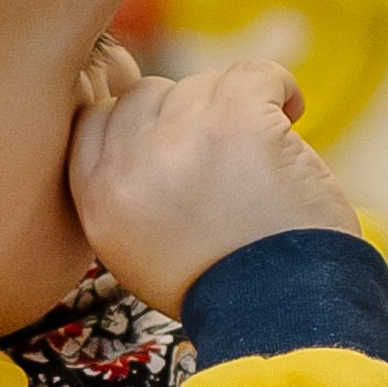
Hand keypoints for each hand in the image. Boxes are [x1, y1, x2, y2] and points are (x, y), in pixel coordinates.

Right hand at [69, 57, 359, 316]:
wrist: (279, 314)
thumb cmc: (220, 287)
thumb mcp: (133, 250)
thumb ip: (120, 190)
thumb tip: (132, 128)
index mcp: (96, 197)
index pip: (95, 117)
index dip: (138, 120)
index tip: (177, 137)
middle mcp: (127, 163)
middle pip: (146, 95)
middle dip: (186, 118)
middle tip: (226, 157)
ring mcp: (179, 137)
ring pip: (199, 84)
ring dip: (235, 110)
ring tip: (264, 155)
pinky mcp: (235, 121)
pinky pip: (253, 72)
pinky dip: (277, 86)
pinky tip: (292, 112)